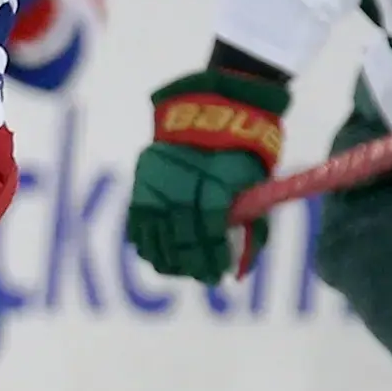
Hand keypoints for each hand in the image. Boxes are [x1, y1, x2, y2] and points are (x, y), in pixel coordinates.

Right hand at [124, 68, 288, 284]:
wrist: (205, 113)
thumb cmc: (237, 152)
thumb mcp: (252, 186)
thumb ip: (250, 229)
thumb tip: (240, 272)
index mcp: (213, 188)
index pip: (210, 234)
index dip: (213, 258)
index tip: (220, 273)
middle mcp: (180, 190)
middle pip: (182, 241)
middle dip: (195, 265)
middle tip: (206, 277)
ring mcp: (156, 190)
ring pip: (157, 240)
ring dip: (171, 261)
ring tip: (183, 269)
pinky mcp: (140, 188)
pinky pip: (138, 228)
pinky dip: (149, 246)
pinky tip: (161, 256)